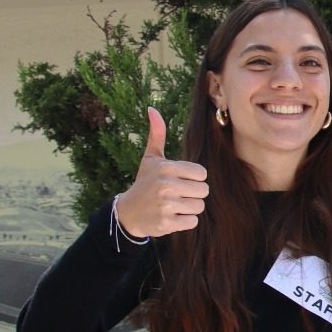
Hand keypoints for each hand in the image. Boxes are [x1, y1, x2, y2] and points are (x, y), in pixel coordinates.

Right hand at [113, 108, 208, 237]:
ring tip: (175, 205)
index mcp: (166, 167)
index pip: (201, 173)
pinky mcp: (166, 223)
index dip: (194, 178)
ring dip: (190, 208)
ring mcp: (166, 205)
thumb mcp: (150, 159)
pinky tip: (172, 216)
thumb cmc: (144, 183)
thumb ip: (157, 134)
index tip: (181, 180)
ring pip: (199, 206)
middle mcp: (166, 185)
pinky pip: (192, 221)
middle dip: (194, 194)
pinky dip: (185, 221)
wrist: (128, 213)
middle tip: (178, 194)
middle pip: (203, 190)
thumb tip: (152, 108)